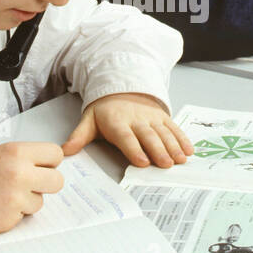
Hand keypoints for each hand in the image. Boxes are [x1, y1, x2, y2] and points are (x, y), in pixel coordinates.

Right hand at [0, 142, 64, 235]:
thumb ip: (20, 160)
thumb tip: (43, 167)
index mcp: (16, 152)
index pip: (55, 154)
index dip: (49, 162)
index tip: (41, 167)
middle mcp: (20, 174)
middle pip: (57, 181)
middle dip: (45, 184)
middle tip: (29, 185)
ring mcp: (16, 199)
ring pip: (40, 202)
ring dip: (26, 202)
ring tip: (1, 196)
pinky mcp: (9, 220)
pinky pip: (22, 217)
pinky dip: (12, 215)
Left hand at [63, 92, 193, 168]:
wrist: (121, 88)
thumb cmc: (104, 111)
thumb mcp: (89, 120)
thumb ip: (79, 137)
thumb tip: (64, 151)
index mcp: (117, 122)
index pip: (126, 137)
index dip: (134, 149)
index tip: (143, 162)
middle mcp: (137, 119)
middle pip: (149, 136)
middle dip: (159, 150)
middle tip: (166, 164)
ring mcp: (151, 118)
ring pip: (164, 133)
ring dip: (173, 146)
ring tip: (180, 160)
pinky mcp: (162, 117)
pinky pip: (174, 128)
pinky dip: (182, 139)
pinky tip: (189, 150)